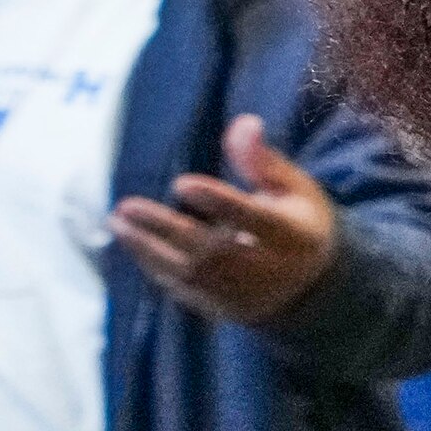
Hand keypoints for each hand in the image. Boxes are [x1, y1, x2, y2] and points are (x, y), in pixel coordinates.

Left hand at [110, 118, 341, 326]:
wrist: (312, 288)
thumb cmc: (298, 224)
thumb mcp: (295, 190)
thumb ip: (264, 161)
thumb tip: (244, 122)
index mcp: (292, 236)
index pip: (254, 220)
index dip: (219, 203)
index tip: (182, 183)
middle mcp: (268, 269)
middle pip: (213, 251)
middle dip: (167, 229)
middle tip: (126, 206)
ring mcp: (245, 294)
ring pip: (193, 274)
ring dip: (150, 249)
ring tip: (118, 223)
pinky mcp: (225, 308)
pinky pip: (187, 291)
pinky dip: (157, 269)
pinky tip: (135, 245)